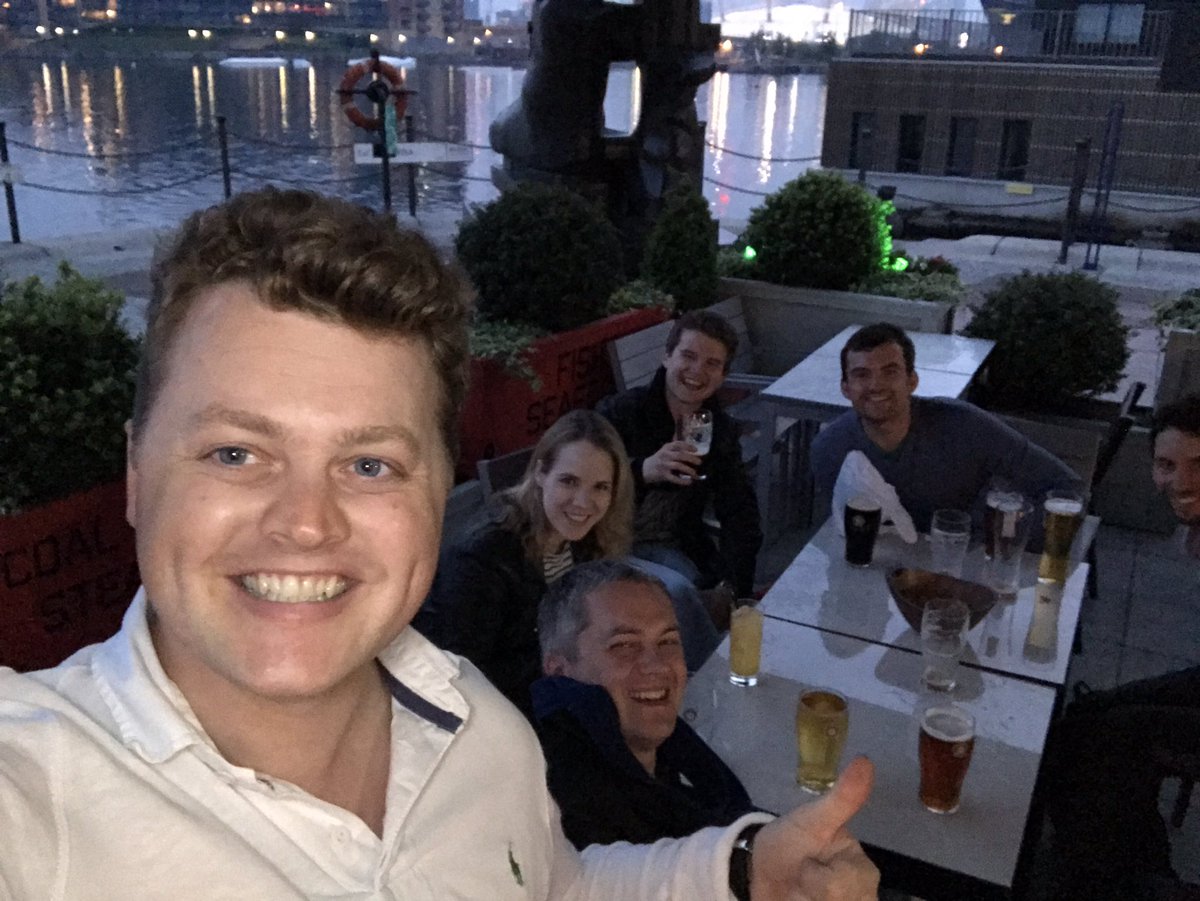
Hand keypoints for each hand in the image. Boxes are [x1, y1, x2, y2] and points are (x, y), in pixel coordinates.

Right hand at [642, 441, 702, 485]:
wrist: (644, 469)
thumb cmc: (658, 459)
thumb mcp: (664, 451)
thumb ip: (675, 449)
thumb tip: (692, 451)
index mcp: (666, 447)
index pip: (678, 444)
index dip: (688, 446)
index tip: (696, 450)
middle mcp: (665, 455)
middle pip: (681, 455)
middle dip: (692, 458)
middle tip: (699, 462)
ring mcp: (664, 464)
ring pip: (679, 466)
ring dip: (689, 470)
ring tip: (695, 473)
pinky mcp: (663, 474)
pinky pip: (674, 478)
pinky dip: (683, 481)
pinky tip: (689, 482)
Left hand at [751, 756, 878, 900]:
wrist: (758, 871)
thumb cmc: (790, 842)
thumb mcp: (812, 819)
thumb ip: (842, 797)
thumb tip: (866, 760)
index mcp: (862, 871)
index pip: (842, 885)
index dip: (816, 878)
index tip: (804, 864)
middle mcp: (862, 896)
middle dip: (808, 893)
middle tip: (799, 879)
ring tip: (796, 894)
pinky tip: (793, 900)